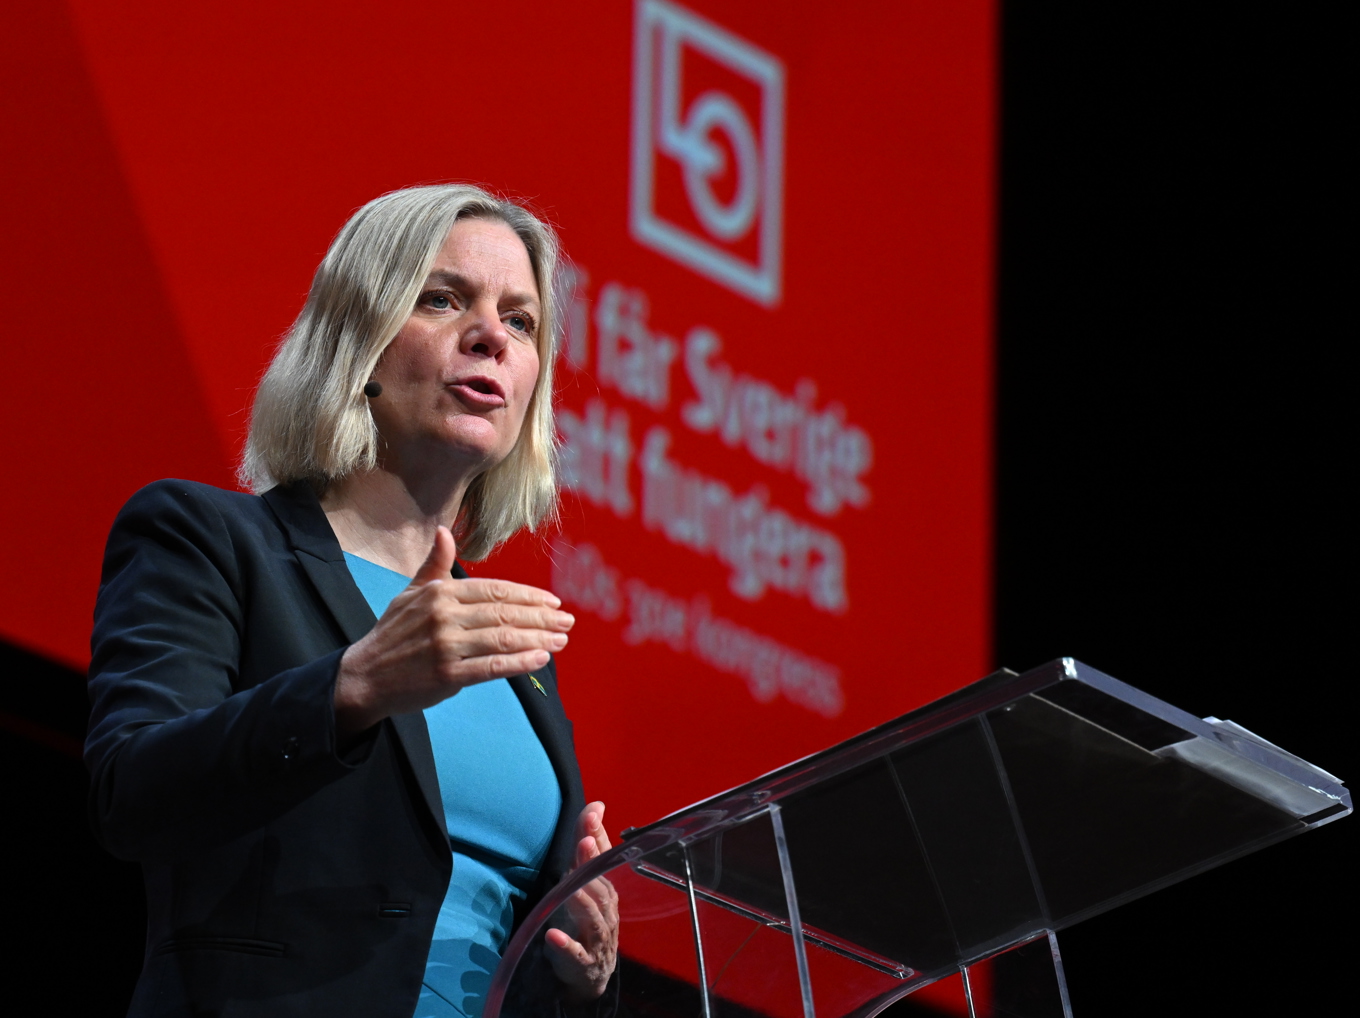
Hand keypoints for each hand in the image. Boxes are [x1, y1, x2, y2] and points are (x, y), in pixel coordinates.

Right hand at [333, 527, 573, 735]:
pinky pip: (491, 667)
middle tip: (568, 621)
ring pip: (503, 638)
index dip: (528, 596)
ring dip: (538, 639)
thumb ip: (434, 565)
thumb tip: (444, 531)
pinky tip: (540, 659)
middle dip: (541, 617)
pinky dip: (519, 663)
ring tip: (561, 641)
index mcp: (440, 592)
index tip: (553, 602)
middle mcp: (444, 615)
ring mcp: (445, 645)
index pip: (495, 591)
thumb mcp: (410, 594)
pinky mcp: (446, 674)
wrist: (364, 676)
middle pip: (505, 612)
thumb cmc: (393, 634)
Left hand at [545, 802, 618, 1000]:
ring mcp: (597, 937)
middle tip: (584, 843)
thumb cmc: (587, 921)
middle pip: (601, 885)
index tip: (592, 814)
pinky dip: (566, 945)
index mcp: (606, 889)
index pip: (605, 858)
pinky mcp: (584, 962)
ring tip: (570, 885)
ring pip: (593, 917)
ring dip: (582, 900)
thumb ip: (587, 843)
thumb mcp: (584, 881)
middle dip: (593, 864)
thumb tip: (595, 806)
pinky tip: (552, 935)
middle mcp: (607, 911)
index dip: (599, 837)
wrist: (590, 972)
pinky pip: (577, 954)